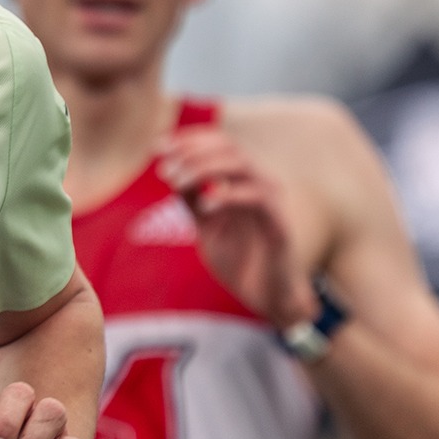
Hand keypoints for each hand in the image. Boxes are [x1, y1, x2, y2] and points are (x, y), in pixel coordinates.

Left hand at [159, 128, 317, 327]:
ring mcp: (272, 202)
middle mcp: (261, 184)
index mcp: (244, 182)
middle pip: (229, 148)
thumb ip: (191, 200)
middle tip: (164, 168)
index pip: (220, 144)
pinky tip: (204, 207)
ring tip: (177, 182)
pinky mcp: (279, 224)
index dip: (190, 140)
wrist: (267, 297)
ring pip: (241, 166)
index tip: (158, 146)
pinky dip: (227, 196)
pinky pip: (256, 198)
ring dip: (204, 168)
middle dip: (192, 153)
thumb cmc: (240, 260)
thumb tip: (169, 170)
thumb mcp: (206, 226)